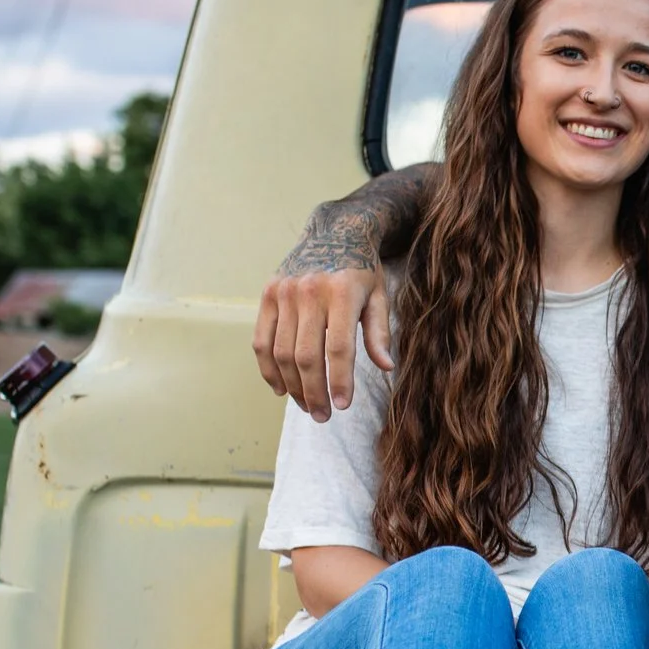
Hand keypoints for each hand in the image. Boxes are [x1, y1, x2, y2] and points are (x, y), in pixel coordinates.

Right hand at [255, 233, 393, 421]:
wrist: (334, 232)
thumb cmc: (363, 270)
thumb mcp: (380, 296)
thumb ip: (379, 332)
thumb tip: (386, 367)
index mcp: (342, 292)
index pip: (338, 347)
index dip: (339, 380)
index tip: (342, 406)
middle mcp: (309, 291)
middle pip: (306, 355)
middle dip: (314, 392)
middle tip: (323, 416)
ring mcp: (284, 292)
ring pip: (281, 352)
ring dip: (292, 386)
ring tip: (306, 406)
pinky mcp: (268, 294)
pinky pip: (261, 340)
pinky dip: (268, 369)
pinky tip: (281, 389)